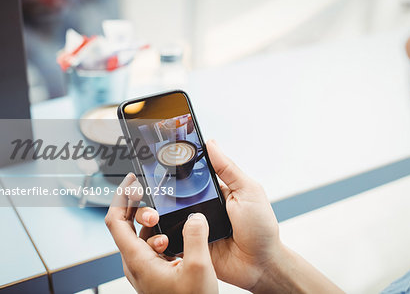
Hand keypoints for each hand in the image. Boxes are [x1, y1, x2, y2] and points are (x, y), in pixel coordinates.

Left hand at [105, 173, 217, 293]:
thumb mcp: (197, 267)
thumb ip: (195, 236)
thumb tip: (194, 216)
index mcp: (137, 260)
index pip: (115, 220)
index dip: (121, 197)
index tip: (132, 181)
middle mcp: (135, 263)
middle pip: (127, 225)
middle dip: (142, 209)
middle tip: (159, 204)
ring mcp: (144, 267)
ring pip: (142, 235)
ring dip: (155, 224)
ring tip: (172, 224)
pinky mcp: (154, 271)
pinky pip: (153, 246)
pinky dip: (163, 236)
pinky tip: (178, 240)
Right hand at [140, 140, 280, 290]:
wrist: (259, 265)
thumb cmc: (261, 228)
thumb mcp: (248, 191)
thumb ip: (229, 169)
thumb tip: (211, 143)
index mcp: (217, 190)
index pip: (193, 174)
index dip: (179, 166)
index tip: (161, 155)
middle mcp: (204, 206)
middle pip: (177, 193)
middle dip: (164, 189)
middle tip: (148, 183)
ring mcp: (196, 225)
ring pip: (170, 214)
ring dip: (161, 211)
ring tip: (151, 207)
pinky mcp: (190, 243)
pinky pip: (172, 236)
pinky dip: (164, 232)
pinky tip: (156, 226)